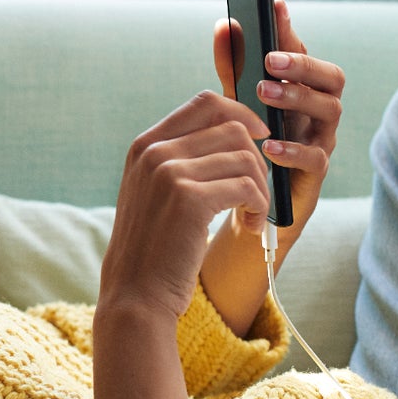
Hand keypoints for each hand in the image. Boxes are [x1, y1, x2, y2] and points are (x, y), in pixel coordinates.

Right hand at [103, 91, 270, 320]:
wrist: (136, 295)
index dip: (241, 113)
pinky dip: (259, 207)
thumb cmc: (154, 249)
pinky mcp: (190, 199)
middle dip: (257, 159)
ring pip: (245, 157)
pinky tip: (252, 228)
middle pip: (232, 127)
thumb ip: (180, 160)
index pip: (205, 103)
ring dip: (261, 188)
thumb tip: (234, 132)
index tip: (259, 138)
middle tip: (257, 193)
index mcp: (145, 146)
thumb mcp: (155, 193)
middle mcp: (154, 152)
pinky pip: (247, 187)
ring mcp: (169, 173)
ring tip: (254, 216)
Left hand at [211, 0, 344, 240]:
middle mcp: (318, 111)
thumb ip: (233, 68)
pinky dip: (293, 149)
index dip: (291, 31)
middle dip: (303, 64)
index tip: (274, 7)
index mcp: (302, 90)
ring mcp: (321, 141)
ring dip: (298, 97)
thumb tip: (224, 26)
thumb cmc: (250, 146)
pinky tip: (268, 145)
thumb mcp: (237, 104)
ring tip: (264, 93)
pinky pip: (316, 157)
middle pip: (332, 78)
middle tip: (271, 60)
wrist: (251, 206)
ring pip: (330, 111)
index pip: (303, 53)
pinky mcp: (316, 174)